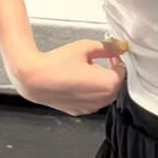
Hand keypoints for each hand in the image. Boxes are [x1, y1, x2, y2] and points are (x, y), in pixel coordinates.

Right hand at [13, 39, 127, 115]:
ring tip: (89, 70)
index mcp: (108, 84)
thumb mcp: (86, 48)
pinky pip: (93, 101)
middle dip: (112, 72)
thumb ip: (107, 48)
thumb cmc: (59, 62)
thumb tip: (121, 46)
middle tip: (102, 60)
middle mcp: (102, 100)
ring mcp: (90, 108)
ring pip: (105, 95)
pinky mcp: (78, 111)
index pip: (123, 72)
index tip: (111, 54)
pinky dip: (92, 92)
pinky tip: (80, 81)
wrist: (34, 79)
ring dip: (102, 83)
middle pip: (116, 85)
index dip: (118, 61)